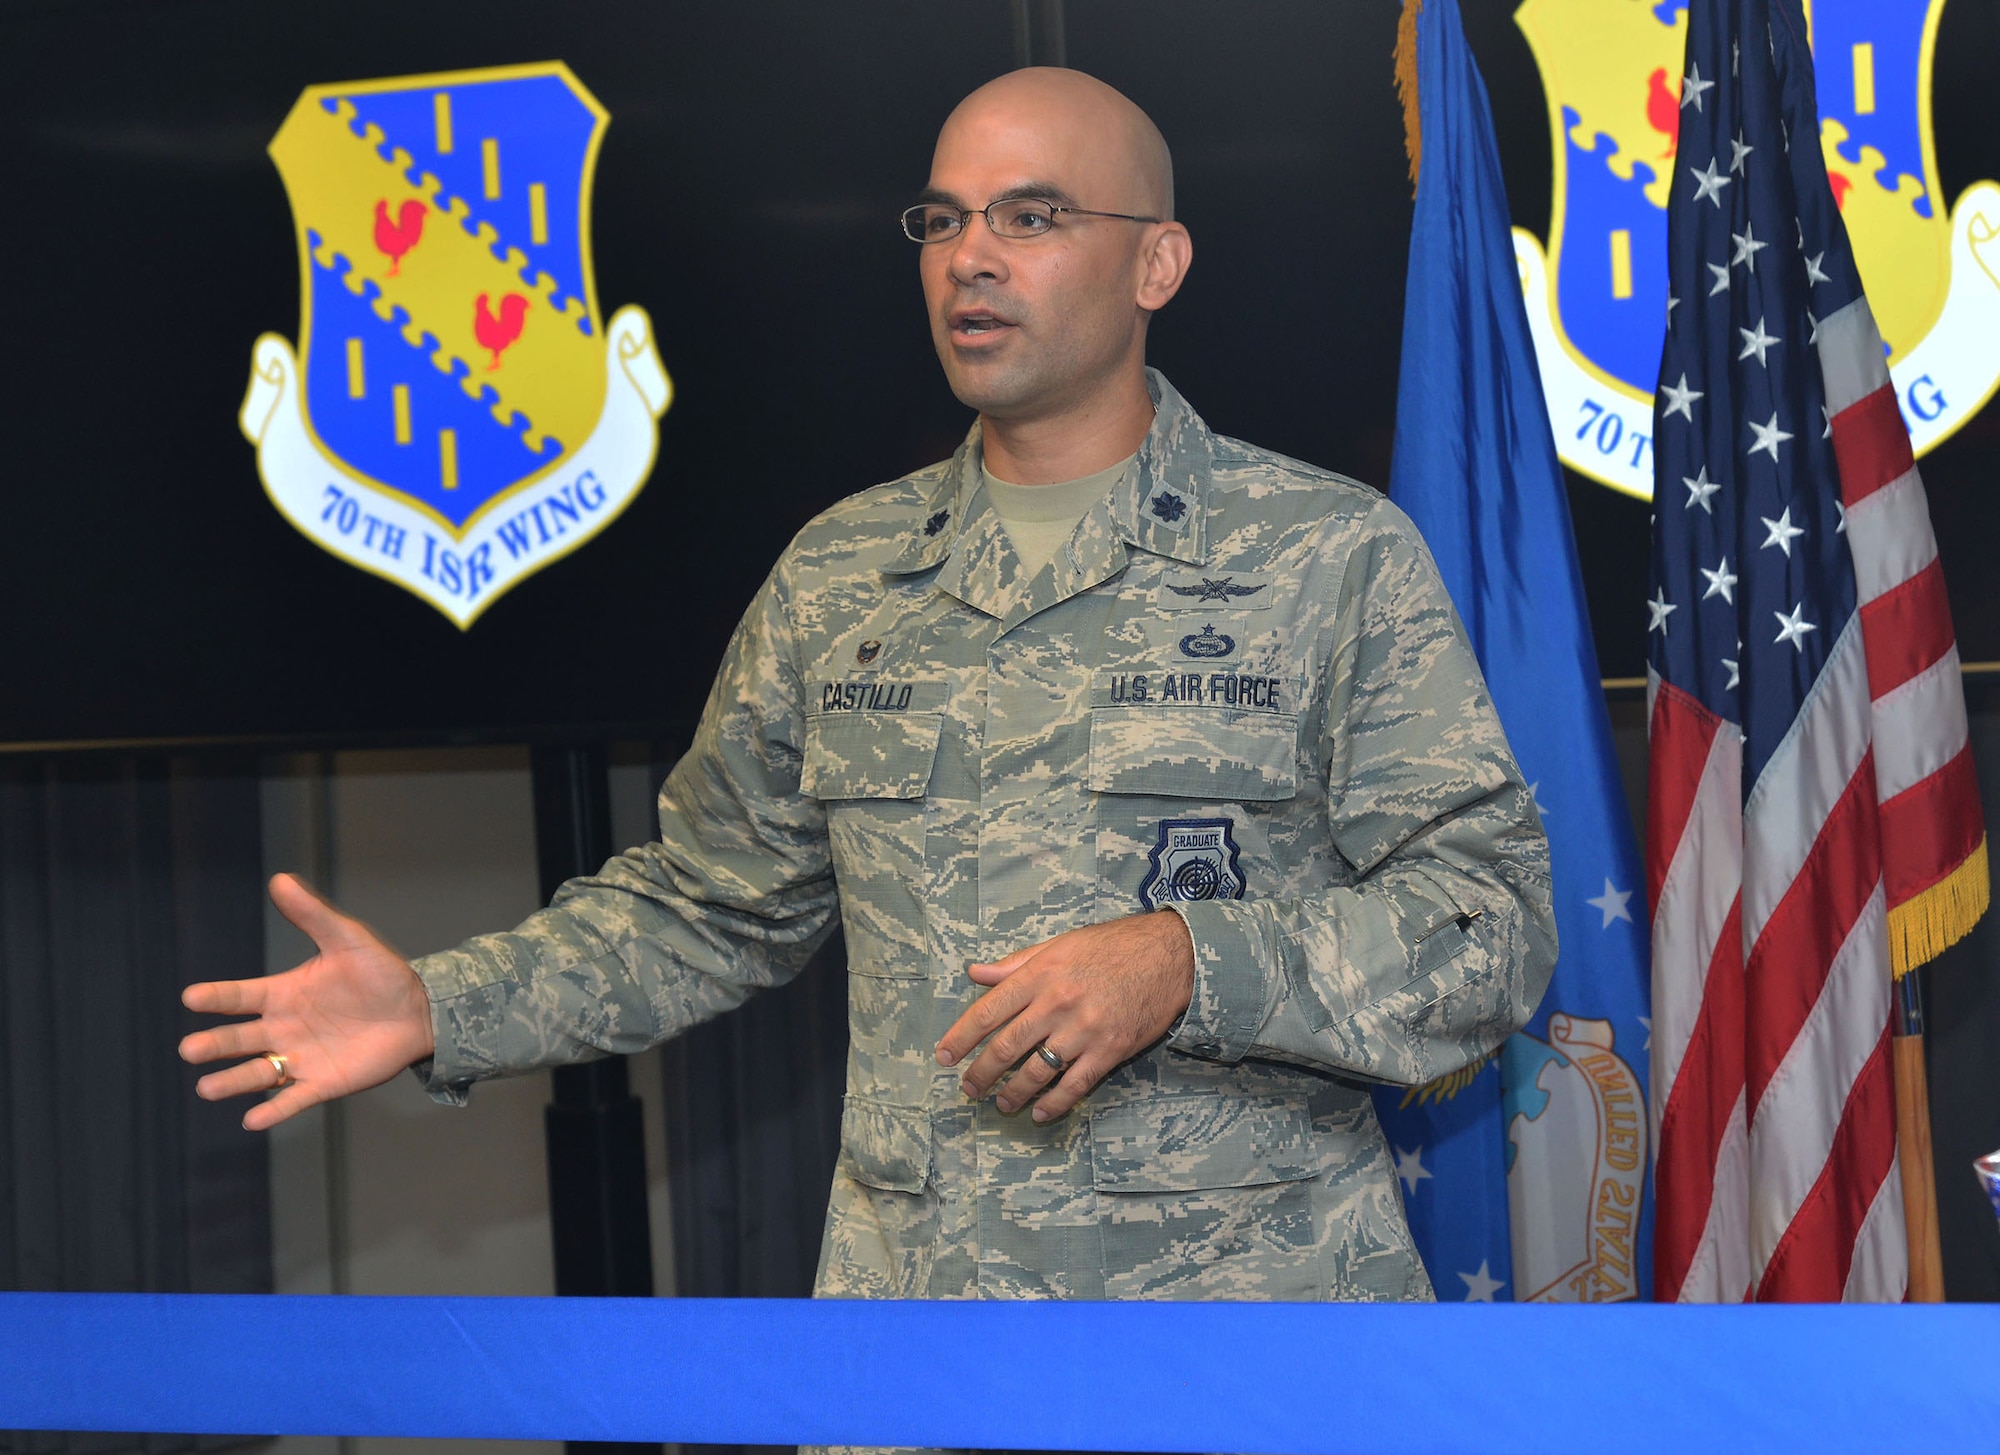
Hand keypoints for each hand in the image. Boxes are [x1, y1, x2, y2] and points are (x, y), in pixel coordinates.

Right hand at [179, 873, 435, 1130]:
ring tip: (207, 1088)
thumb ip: (313, 915)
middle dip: (214, 1044)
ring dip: (232, 1081)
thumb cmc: (380, 972)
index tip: (191, 997)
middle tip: (190, 1049)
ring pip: (257, 1072)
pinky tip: (253, 1119)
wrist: (419, 1009)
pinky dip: (274, 1110)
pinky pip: (293, 1099)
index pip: (240, 997)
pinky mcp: (322, 1083)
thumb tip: (279, 879)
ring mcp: (300, 1058)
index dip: (216, 997)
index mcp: (282, 994)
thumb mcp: (347, 939)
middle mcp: (283, 1028)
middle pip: (239, 1039)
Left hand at [935, 910, 1195, 1121]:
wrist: (1169, 955)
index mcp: (1040, 974)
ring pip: (1036, 1071)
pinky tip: (1039, 1113)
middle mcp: (1057, 1003)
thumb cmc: (1112, 946)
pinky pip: (1074, 1085)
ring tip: (1001, 1104)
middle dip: (981, 1073)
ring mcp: (1083, 1030)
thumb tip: (975, 972)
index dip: (960, 1038)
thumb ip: (1015, 963)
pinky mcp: (1109, 1051)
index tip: (943, 1057)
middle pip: (1006, 1047)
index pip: (988, 1011)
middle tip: (968, 1089)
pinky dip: (1053, 1103)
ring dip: (1012, 1093)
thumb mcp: (1060, 945)